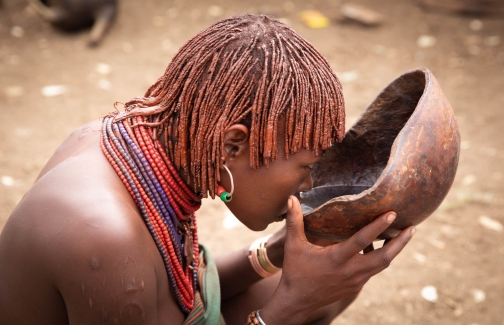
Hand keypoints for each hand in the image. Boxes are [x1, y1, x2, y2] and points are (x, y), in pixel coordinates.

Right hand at [260, 196, 415, 324]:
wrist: (297, 301)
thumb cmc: (295, 271)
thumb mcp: (293, 245)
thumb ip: (294, 221)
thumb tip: (291, 198)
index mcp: (336, 259)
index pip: (362, 240)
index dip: (378, 227)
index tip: (392, 214)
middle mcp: (350, 271)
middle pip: (384, 257)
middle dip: (400, 243)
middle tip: (412, 227)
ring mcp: (355, 280)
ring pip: (382, 265)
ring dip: (394, 250)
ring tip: (404, 235)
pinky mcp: (356, 286)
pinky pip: (373, 270)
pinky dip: (379, 258)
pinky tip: (378, 247)